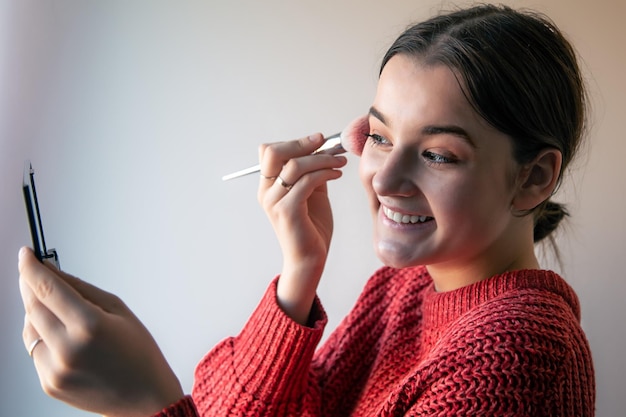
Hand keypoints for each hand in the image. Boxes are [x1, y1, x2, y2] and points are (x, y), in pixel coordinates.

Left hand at [19, 247, 183, 416]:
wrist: (144, 398)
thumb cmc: (139, 353)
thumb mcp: (119, 310)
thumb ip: (82, 289)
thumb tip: (53, 271)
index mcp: (89, 326)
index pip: (47, 289)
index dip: (31, 268)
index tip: (25, 255)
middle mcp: (67, 349)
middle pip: (32, 306)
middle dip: (30, 285)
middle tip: (33, 272)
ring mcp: (54, 370)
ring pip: (29, 328)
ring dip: (35, 311)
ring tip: (57, 308)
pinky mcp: (49, 383)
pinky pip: (34, 350)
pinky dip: (41, 335)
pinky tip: (61, 333)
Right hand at [258, 133, 346, 323]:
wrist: (310, 259)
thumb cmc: (312, 228)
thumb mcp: (312, 193)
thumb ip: (311, 172)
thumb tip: (323, 148)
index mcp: (268, 186)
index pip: (269, 152)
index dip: (294, 142)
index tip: (319, 141)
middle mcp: (266, 192)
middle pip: (273, 152)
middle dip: (302, 144)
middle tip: (326, 143)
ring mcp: (274, 202)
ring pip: (295, 165)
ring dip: (322, 158)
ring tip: (340, 161)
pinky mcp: (287, 211)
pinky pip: (306, 182)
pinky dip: (325, 173)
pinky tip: (337, 174)